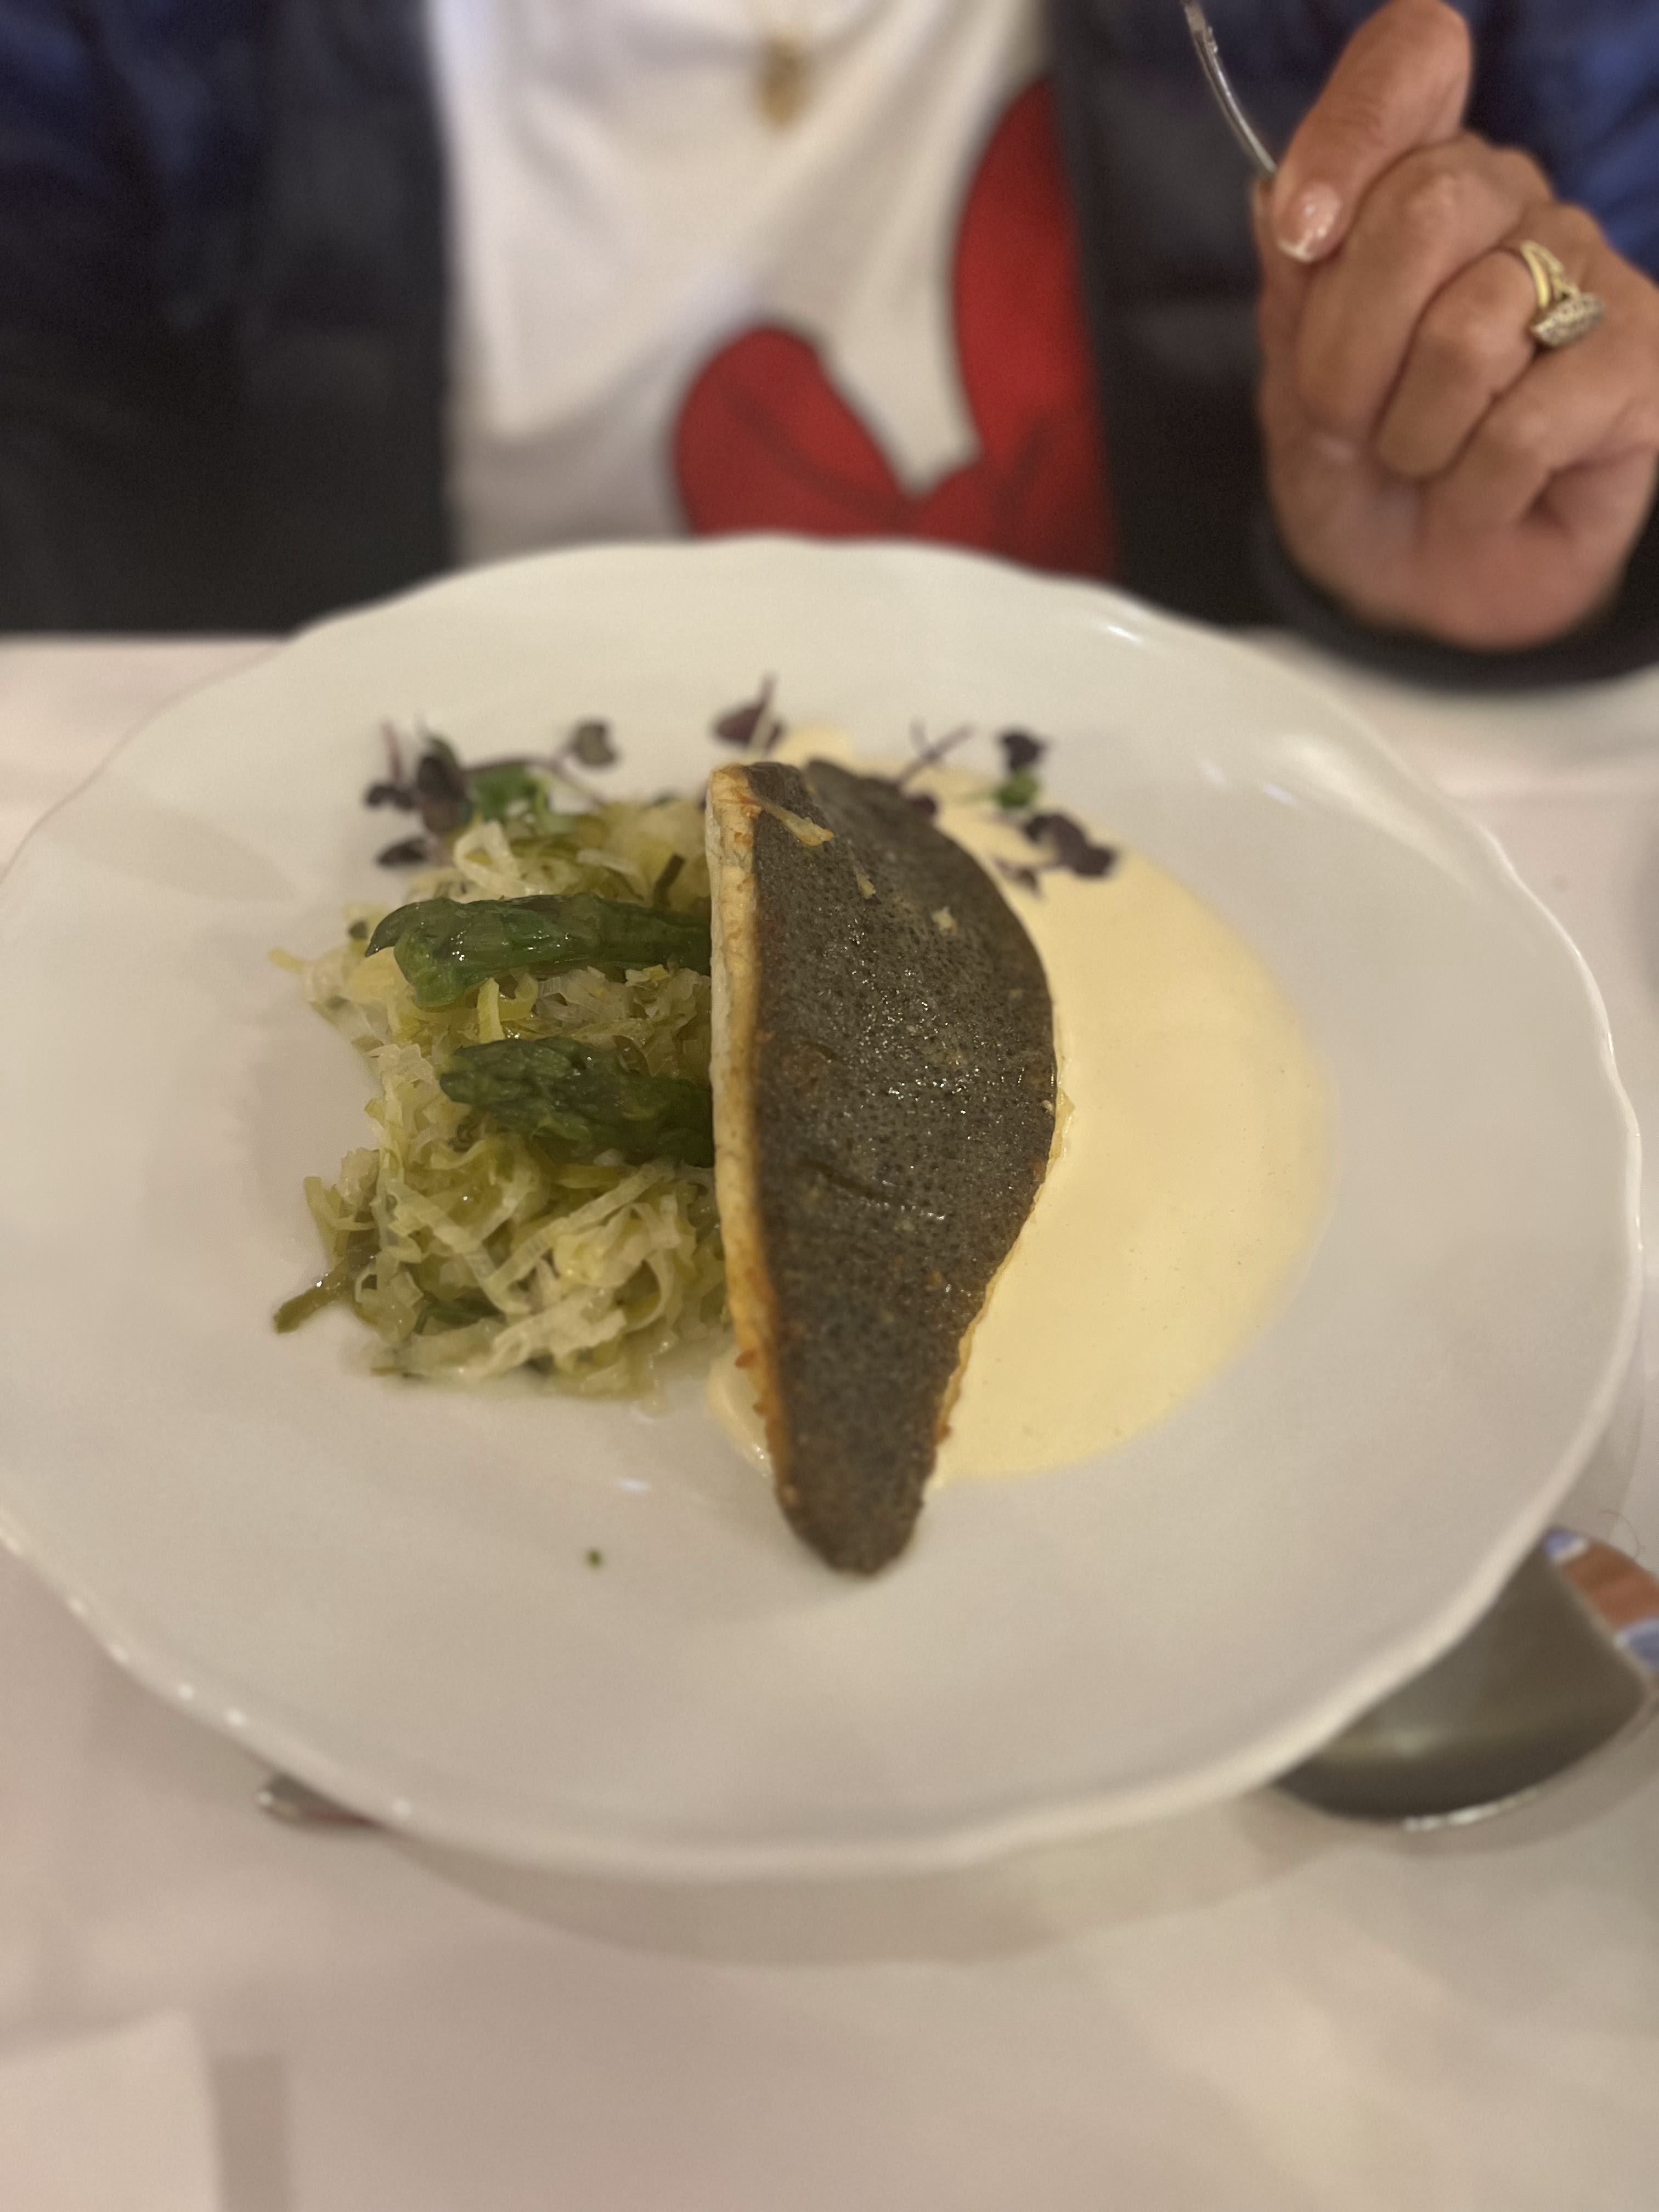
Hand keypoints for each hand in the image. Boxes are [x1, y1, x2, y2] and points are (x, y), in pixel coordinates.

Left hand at [1255, 0, 1658, 649]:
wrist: (1424, 592)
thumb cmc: (1364, 481)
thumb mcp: (1294, 396)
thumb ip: (1292, 295)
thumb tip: (1279, 199)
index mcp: (1420, 182)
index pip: (1412, 61)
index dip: (1352, 130)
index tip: (1302, 235)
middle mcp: (1510, 205)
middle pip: (1422, 208)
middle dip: (1350, 352)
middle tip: (1353, 423)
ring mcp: (1583, 273)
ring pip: (1470, 326)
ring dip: (1415, 434)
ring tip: (1426, 460)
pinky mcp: (1637, 359)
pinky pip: (1528, 417)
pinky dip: (1478, 483)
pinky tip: (1488, 491)